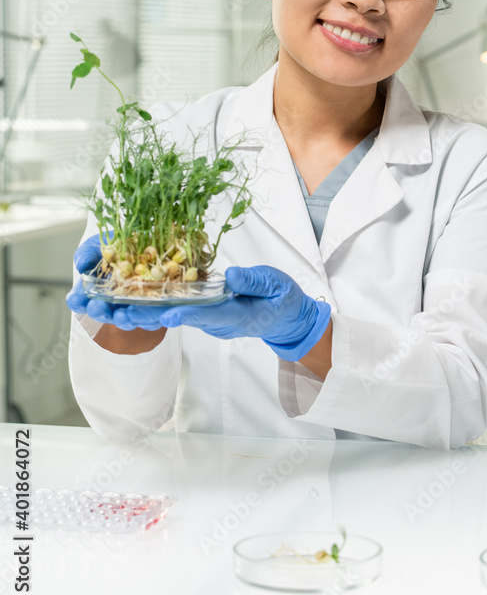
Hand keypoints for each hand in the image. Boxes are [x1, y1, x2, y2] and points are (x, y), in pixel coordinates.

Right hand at [66, 231, 166, 329]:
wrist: (146, 242)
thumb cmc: (117, 245)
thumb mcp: (99, 245)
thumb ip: (87, 254)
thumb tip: (81, 264)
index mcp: (94, 290)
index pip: (80, 300)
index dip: (77, 301)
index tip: (76, 299)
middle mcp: (112, 303)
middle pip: (103, 314)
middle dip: (99, 312)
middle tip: (97, 306)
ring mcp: (132, 307)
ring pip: (127, 320)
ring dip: (123, 320)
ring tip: (122, 314)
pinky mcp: (154, 308)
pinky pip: (152, 317)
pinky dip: (150, 317)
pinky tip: (150, 310)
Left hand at [109, 265, 331, 360]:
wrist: (283, 317)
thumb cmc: (281, 300)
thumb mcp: (276, 286)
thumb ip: (253, 281)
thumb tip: (231, 275)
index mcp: (233, 314)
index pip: (204, 315)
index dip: (182, 315)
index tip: (161, 315)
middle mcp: (210, 320)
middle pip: (169, 319)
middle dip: (137, 314)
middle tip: (106, 310)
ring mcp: (200, 317)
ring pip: (160, 316)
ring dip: (127, 311)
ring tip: (95, 305)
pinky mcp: (195, 310)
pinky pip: (163, 309)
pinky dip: (138, 304)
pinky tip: (113, 298)